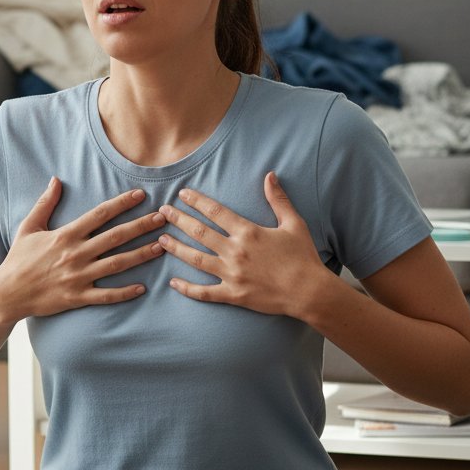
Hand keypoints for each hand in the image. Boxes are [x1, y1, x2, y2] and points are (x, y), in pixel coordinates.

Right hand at [0, 178, 165, 318]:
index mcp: (66, 235)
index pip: (99, 214)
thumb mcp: (29, 227)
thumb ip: (45, 203)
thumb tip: (56, 180)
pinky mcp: (78, 297)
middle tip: (163, 218)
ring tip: (161, 247)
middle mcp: (76, 254)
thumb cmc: (18, 259)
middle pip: (116, 237)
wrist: (7, 293)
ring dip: (141, 255)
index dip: (121, 203)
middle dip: (141, 226)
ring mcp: (78, 276)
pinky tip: (143, 287)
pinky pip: (106, 295)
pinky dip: (125, 292)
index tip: (140, 195)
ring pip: (117, 264)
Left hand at [157, 172, 326, 316]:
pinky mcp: (233, 294)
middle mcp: (235, 251)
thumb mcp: (293, 223)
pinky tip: (173, 282)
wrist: (309, 291)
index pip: (215, 212)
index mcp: (248, 232)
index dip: (197, 201)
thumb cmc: (303, 257)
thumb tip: (269, 175)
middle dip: (179, 220)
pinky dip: (187, 288)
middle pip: (200, 232)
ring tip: (160, 240)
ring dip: (176, 248)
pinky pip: (204, 292)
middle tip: (162, 211)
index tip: (182, 194)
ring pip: (196, 259)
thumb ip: (278, 199)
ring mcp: (232, 274)